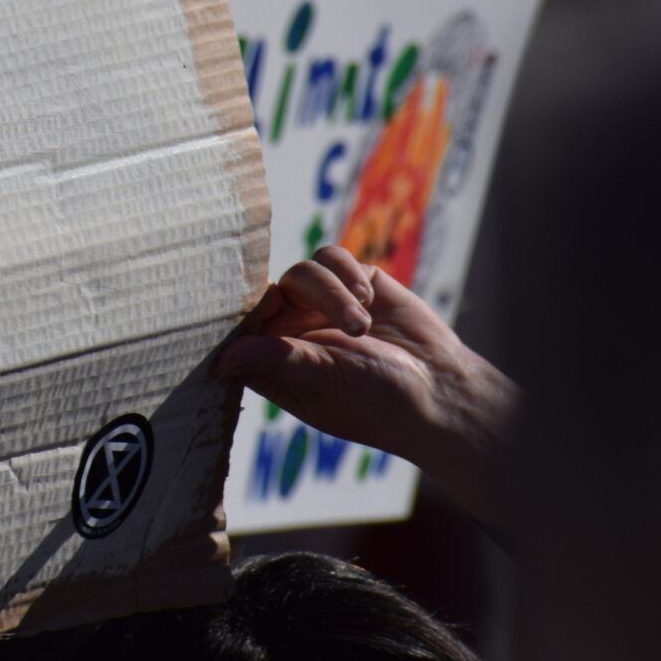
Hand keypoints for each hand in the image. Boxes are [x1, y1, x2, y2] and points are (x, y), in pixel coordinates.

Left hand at [216, 245, 517, 529]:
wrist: (441, 389)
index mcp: (270, 363)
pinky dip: (346, 273)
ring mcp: (318, 305)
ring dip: (331, 293)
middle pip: (265, 292)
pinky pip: (330, 258)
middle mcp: (287, 331)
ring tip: (362, 326)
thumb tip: (219, 363)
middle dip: (297, 300)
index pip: (234, 329)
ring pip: (300, 272)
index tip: (264, 313)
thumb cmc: (378, 402)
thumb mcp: (325, 383)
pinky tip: (368, 298)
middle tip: (338, 323)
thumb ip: (276, 363)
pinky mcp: (350, 282)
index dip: (240, 315)